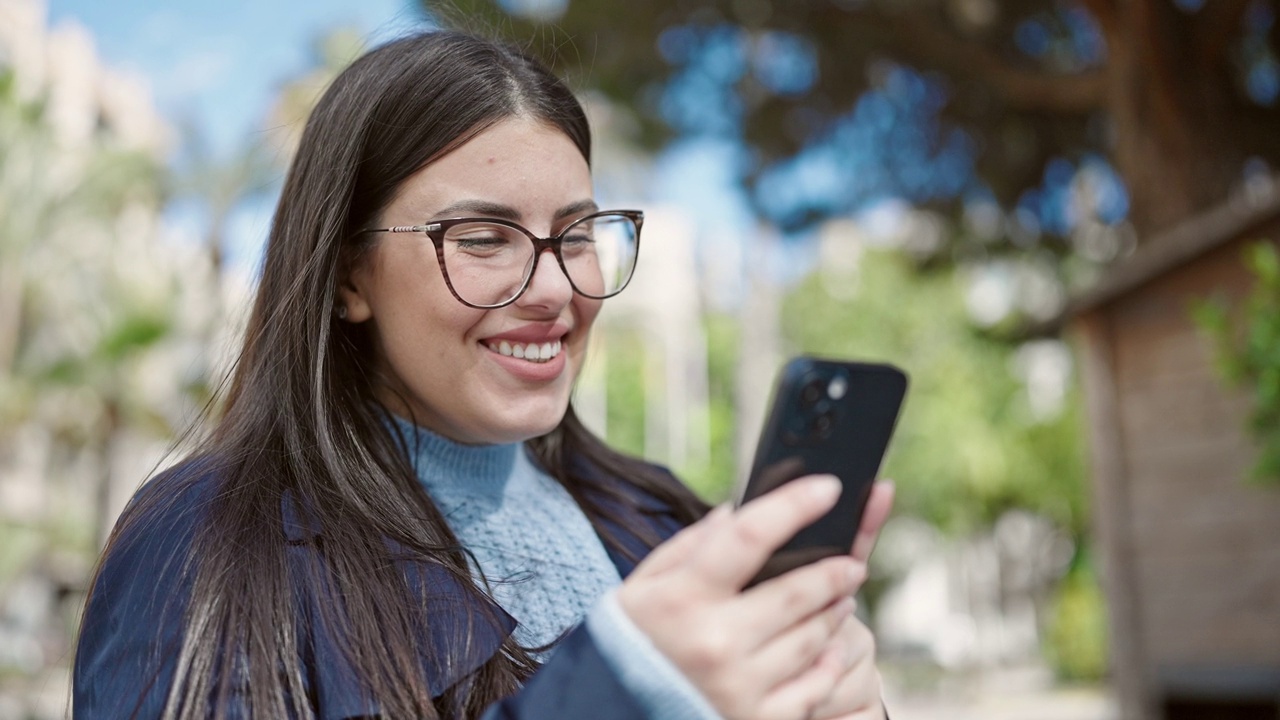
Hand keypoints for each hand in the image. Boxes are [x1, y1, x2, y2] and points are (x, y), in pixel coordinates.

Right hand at [617, 475, 877, 719]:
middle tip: (851, 562)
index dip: (793, 506)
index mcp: (682, 599)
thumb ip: (688, 547)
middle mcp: (714, 642)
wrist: (615, 714)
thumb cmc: (632, 642)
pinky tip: (828, 646)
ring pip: (812, 638)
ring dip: (834, 612)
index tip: (827, 487)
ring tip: (840, 598)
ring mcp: (739, 686)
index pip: (749, 537)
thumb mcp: (642, 588)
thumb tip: (736, 512)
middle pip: (796, 592)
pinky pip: (815, 687)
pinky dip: (828, 662)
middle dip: (834, 570)